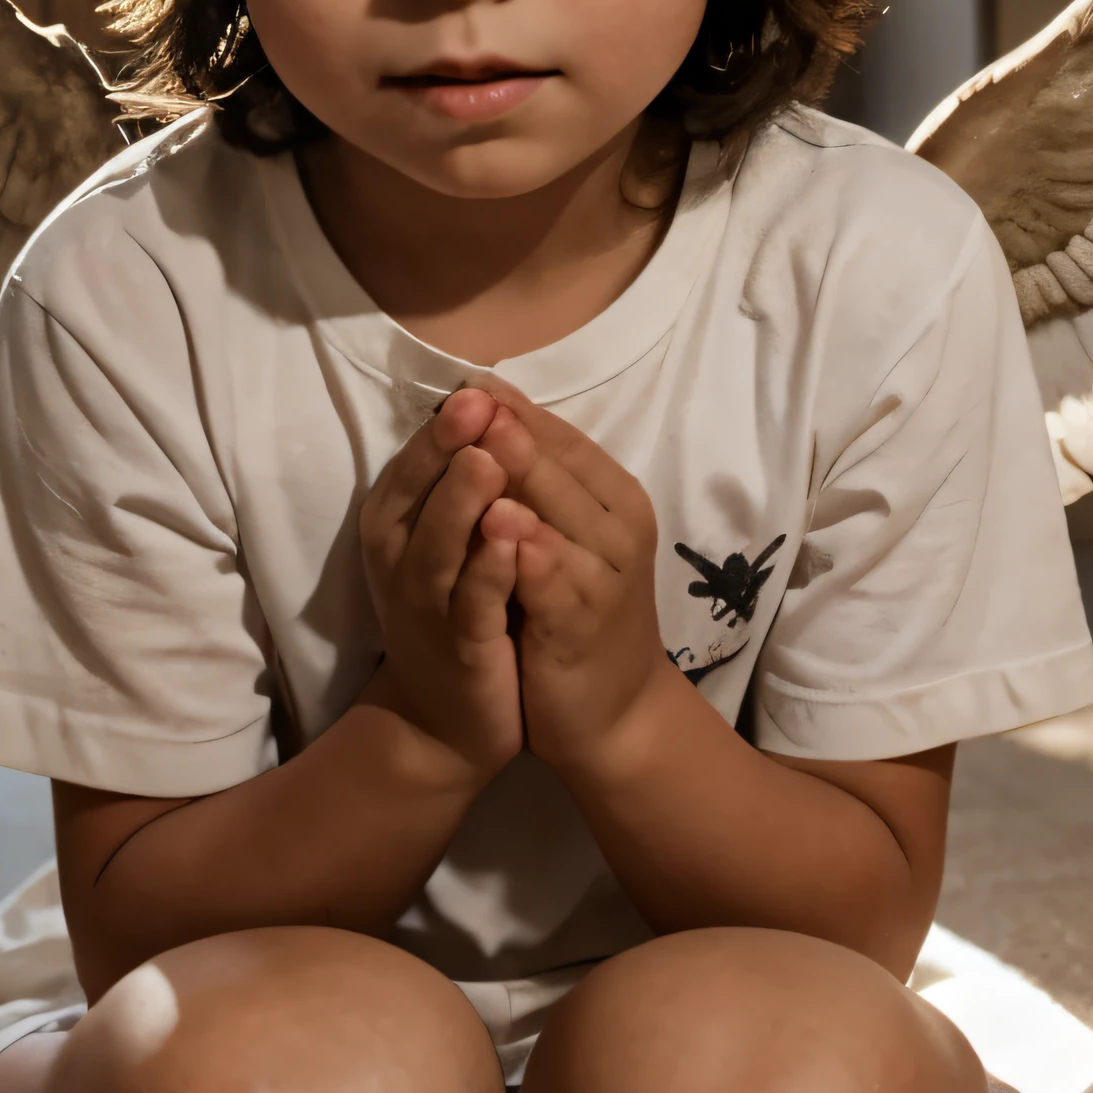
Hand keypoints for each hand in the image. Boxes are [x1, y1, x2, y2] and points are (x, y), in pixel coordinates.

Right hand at [359, 387, 523, 783]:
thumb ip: (456, 480)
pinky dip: (490, 569)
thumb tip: (484, 397)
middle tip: (475, 404)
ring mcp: (429, 606)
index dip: (443, 427)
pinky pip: (475, 602)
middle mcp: (401, 560)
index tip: (475, 385)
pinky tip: (513, 538)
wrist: (447, 719)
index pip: (415, 464)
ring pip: (440, 547)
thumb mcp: (447, 540)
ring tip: (488, 461)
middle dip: (447, 450)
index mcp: (397, 525)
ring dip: (463, 503)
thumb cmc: (453, 610)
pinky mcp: (462, 647)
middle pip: (419, 495)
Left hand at [471, 391, 677, 781]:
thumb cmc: (578, 610)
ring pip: (559, 517)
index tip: (471, 382)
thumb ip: (536, 484)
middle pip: (562, 469)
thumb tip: (486, 410)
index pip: (565, 440)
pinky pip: (552, 577)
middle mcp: (622, 528)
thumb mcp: (562, 538)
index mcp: (617, 499)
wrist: (611, 710)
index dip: (516, 411)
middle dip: (514, 435)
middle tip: (471, 401)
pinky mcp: (584, 620)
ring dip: (521, 485)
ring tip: (481, 453)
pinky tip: (495, 529)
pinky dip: (525, 551)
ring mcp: (607, 574)